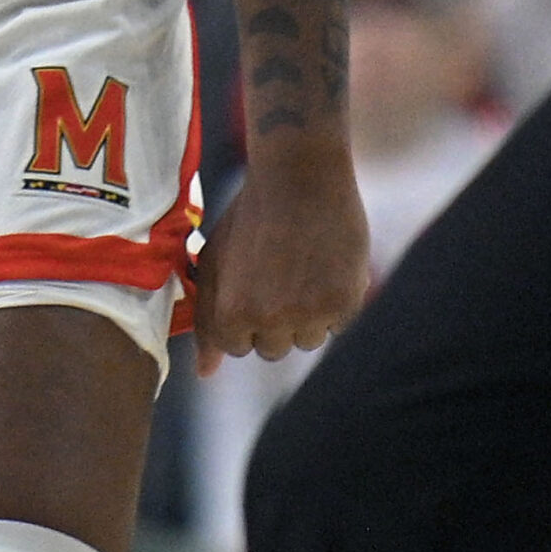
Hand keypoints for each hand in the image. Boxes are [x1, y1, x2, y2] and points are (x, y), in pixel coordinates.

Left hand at [192, 145, 369, 376]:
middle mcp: (270, 320)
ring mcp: (309, 315)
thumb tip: (206, 374)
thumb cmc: (250, 218)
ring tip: (299, 268)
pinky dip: (332, 301)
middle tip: (275, 275)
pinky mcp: (345, 304)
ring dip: (303, 315)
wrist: (300, 177)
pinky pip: (336, 325)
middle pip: (271, 349)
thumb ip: (206, 319)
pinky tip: (323, 264)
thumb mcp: (214, 262)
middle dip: (272, 320)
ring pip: (305, 341)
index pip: (235, 346)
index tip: (248, 283)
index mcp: (231, 312)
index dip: (241, 314)